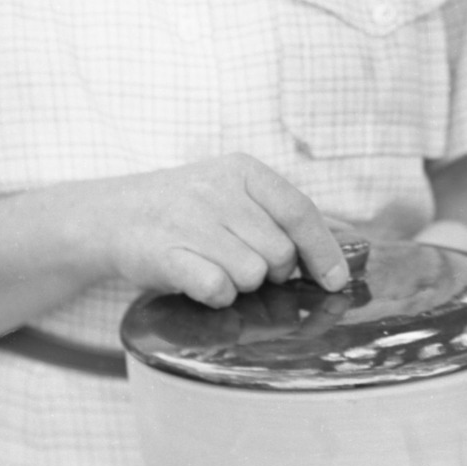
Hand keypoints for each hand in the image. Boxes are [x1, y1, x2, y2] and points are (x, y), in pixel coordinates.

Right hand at [97, 153, 348, 307]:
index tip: (335, 280)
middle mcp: (218, 189)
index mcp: (243, 171)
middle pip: (279, 251)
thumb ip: (288, 215)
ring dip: (241, 283)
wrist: (116, 214)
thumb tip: (350, 240)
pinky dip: (216, 295)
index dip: (323, 250)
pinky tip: (202, 280)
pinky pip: (216, 288)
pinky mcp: (165, 252)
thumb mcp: (238, 194)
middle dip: (272, 270)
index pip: (299, 211)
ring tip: (218, 266)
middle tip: (247, 262)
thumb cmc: (191, 209)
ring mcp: (190, 220)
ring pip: (251, 274)